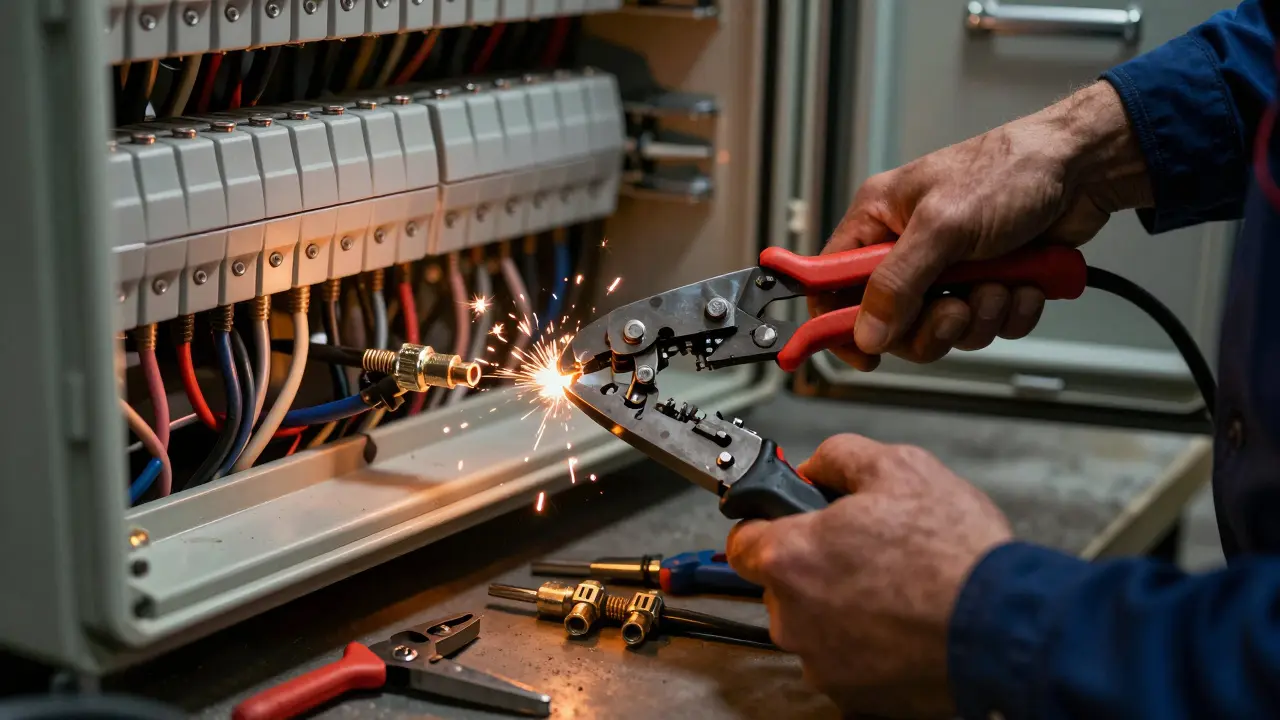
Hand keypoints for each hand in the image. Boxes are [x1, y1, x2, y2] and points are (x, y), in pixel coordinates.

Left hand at [726, 434, 1012, 718]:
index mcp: (790, 556)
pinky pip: (845, 661)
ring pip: (814, 626)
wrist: (1004, 626)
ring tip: (896, 589)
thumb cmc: (955, 555)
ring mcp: (820, 661)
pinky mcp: (851, 694)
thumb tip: (817, 466)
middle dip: (816, 566)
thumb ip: (839, 457)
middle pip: (782, 584)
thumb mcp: (899, 467)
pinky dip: (867, 646)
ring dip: (841, 608)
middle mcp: (792, 616)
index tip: (789, 521)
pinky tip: (903, 624)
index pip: (742, 539)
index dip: (769, 523)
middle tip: (865, 552)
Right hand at [819, 81, 1152, 369]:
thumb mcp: (943, 225)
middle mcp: (907, 249)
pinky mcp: (988, 284)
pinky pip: (987, 326)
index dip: (837, 323)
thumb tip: (866, 332)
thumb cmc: (1010, 170)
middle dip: (931, 325)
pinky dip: (1010, 312)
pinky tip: (1025, 283)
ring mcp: (949, 270)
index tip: (861, 354)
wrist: (1083, 170)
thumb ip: (897, 283)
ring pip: (943, 331)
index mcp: (878, 222)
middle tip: (955, 309)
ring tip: (1000, 283)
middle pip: (892, 323)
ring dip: (979, 315)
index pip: (831, 283)